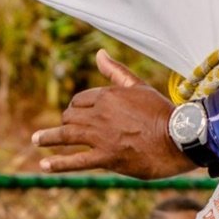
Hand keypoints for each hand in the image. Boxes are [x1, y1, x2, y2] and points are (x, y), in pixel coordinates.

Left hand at [32, 50, 195, 178]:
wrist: (182, 138)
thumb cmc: (162, 112)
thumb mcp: (139, 87)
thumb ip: (116, 72)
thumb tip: (99, 53)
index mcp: (107, 95)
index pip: (79, 100)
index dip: (76, 108)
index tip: (75, 114)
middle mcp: (100, 114)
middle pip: (70, 116)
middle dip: (66, 122)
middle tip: (61, 131)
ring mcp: (101, 136)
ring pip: (66, 135)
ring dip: (48, 137)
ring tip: (36, 139)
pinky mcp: (107, 157)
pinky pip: (76, 161)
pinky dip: (58, 163)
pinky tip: (44, 165)